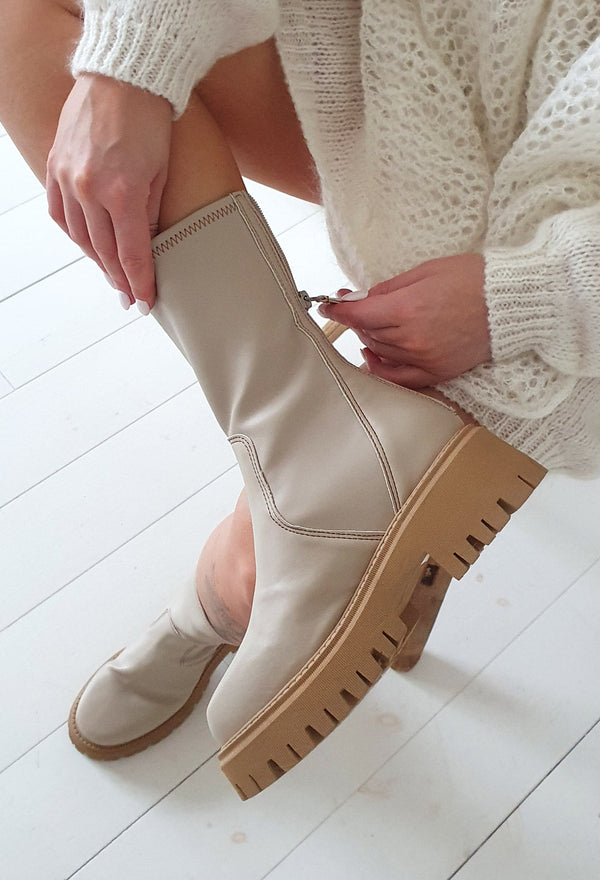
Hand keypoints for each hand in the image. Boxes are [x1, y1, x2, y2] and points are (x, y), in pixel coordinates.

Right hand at [46, 74, 172, 309]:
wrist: (124, 76)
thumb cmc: (153, 123)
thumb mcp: (162, 175)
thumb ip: (152, 215)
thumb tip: (146, 247)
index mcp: (124, 193)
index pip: (132, 254)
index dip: (139, 283)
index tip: (143, 303)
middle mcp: (91, 189)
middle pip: (105, 251)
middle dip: (120, 278)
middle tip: (129, 297)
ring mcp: (68, 177)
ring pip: (80, 236)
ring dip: (97, 260)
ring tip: (112, 276)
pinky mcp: (55, 164)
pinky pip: (60, 213)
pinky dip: (74, 234)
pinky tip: (87, 246)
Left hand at [319, 253, 490, 387]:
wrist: (510, 302)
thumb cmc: (472, 279)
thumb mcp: (425, 271)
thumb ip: (388, 288)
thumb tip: (358, 299)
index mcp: (408, 308)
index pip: (359, 315)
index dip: (338, 310)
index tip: (327, 305)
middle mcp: (412, 338)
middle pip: (368, 334)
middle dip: (357, 320)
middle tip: (357, 307)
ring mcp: (425, 359)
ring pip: (380, 353)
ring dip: (369, 339)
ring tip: (371, 325)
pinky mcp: (438, 373)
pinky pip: (399, 379)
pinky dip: (381, 369)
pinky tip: (372, 358)